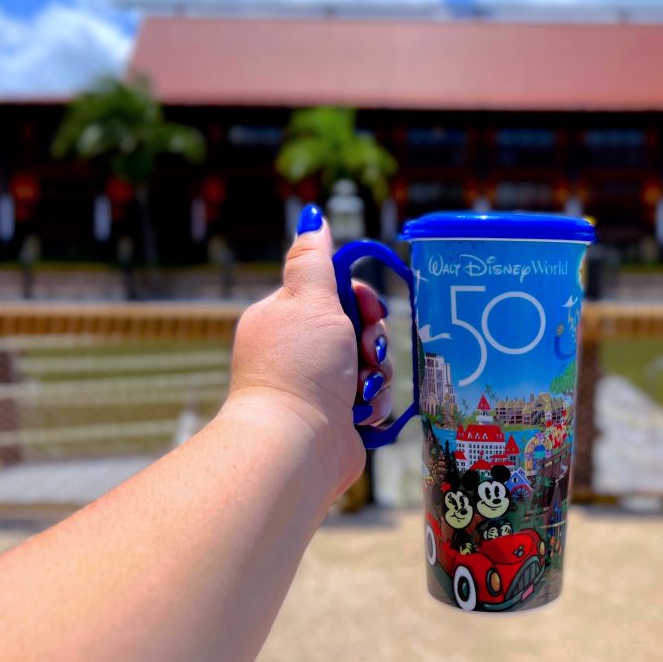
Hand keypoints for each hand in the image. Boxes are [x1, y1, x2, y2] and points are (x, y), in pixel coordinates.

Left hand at [227, 204, 393, 483]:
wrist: (298, 445)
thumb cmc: (301, 368)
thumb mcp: (309, 301)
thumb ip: (313, 259)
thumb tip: (311, 216)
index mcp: (285, 319)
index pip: (336, 293)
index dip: (361, 299)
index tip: (367, 311)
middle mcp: (300, 352)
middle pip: (361, 328)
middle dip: (374, 340)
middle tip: (365, 353)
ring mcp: (319, 387)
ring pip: (373, 365)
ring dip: (377, 375)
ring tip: (362, 391)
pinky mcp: (339, 418)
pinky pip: (374, 398)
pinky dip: (375, 404)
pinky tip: (363, 414)